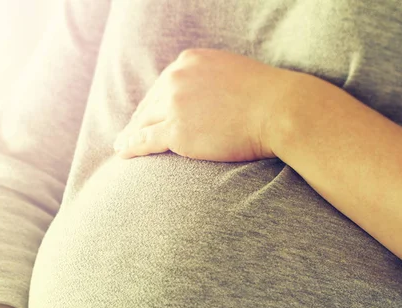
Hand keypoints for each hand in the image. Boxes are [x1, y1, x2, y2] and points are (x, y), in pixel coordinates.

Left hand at [113, 47, 293, 162]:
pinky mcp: (177, 132)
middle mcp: (176, 78)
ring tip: (121, 146)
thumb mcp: (230, 73)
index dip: (152, 104)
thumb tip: (203, 95)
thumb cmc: (265, 96)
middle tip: (128, 133)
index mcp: (188, 61)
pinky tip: (122, 152)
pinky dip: (130, 147)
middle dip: (139, 120)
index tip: (145, 115)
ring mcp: (175, 105)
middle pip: (149, 103)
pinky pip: (145, 140)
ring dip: (130, 135)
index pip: (162, 85)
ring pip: (143, 122)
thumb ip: (209, 80)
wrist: (280, 110)